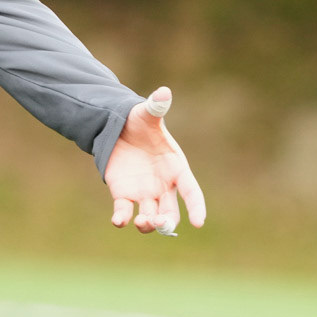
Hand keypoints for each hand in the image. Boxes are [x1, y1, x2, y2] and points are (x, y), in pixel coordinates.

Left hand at [105, 86, 206, 234]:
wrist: (117, 128)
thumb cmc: (139, 121)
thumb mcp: (147, 114)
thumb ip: (156, 107)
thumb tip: (163, 91)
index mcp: (175, 167)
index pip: (191, 190)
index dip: (196, 206)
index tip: (199, 222)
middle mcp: (163, 185)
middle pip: (171, 211)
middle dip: (168, 221)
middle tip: (161, 222)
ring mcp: (144, 193)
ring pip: (151, 217)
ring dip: (149, 224)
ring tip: (142, 222)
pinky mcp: (123, 195)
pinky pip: (125, 212)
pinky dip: (122, 219)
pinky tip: (118, 220)